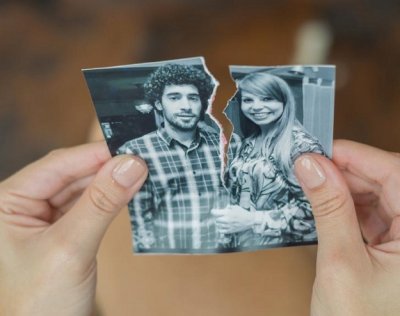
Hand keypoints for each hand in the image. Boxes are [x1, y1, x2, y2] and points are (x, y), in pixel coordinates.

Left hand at [0, 142, 147, 315]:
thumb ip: (102, 203)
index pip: (57, 165)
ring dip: (111, 183)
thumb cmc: (38, 304)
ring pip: (83, 188)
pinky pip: (89, 205)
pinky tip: (128, 193)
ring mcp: (44, 218)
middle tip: (143, 162)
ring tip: (141, 176)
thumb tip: (130, 165)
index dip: (96, 155)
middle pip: (72, 174)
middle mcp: (23, 205)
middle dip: (107, 169)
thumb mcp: (71, 248)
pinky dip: (110, 200)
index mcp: (8, 202)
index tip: (131, 149)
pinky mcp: (63, 230)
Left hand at [212, 205, 254, 233]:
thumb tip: (224, 208)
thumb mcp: (235, 207)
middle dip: (218, 217)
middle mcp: (227, 220)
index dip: (213, 211)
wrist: (249, 220)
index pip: (215, 213)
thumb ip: (228, 207)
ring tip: (223, 221)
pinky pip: (221, 231)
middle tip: (221, 216)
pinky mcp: (230, 231)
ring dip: (220, 223)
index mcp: (227, 213)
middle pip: (216, 220)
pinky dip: (221, 229)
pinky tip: (223, 226)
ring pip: (218, 225)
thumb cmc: (242, 213)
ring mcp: (228, 226)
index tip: (213, 211)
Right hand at [294, 140, 399, 315]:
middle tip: (307, 169)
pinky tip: (325, 207)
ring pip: (377, 194)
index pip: (395, 174)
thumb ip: (328, 208)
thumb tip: (311, 165)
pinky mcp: (393, 245)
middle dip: (345, 172)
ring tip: (313, 189)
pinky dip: (346, 206)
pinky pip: (371, 212)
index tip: (317, 150)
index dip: (355, 156)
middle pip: (386, 180)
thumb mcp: (340, 261)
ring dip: (343, 189)